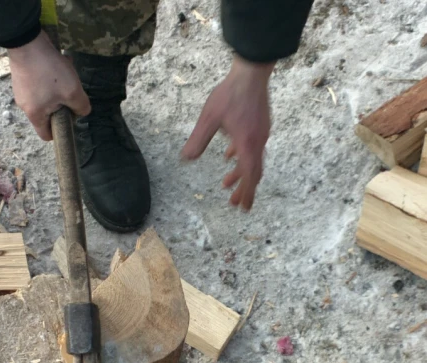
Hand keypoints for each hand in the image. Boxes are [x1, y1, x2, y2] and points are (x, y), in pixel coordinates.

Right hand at [8, 31, 90, 140]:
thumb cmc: (49, 71)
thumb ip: (81, 107)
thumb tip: (81, 112)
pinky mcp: (21, 77)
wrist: (27, 42)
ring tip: (63, 73)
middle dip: (61, 104)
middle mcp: (25, 106)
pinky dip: (50, 77)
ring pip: (45, 97)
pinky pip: (40, 84)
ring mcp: (21, 91)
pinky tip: (55, 64)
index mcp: (35, 115)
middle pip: (47, 114)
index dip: (59, 132)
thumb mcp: (72, 91)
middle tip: (69, 90)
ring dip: (58, 87)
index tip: (69, 117)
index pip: (46, 135)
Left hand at [182, 55, 274, 210]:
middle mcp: (258, 141)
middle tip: (235, 204)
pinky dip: (242, 157)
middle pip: (253, 172)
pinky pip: (252, 147)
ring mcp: (261, 132)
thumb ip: (198, 140)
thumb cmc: (230, 94)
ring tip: (227, 183)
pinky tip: (230, 155)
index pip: (249, 175)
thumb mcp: (209, 119)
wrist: (251, 71)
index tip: (242, 207)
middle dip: (244, 189)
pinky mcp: (259, 124)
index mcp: (247, 143)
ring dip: (241, 174)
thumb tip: (186, 159)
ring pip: (252, 160)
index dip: (246, 193)